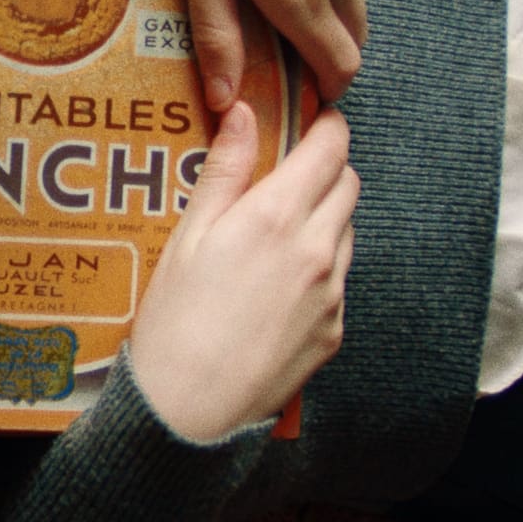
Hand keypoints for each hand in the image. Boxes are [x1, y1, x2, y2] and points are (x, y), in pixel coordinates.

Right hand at [129, 103, 356, 441]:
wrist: (190, 408)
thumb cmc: (174, 319)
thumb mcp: (187, 235)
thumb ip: (223, 171)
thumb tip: (243, 113)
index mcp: (276, 216)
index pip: (329, 149)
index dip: (326, 126)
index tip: (313, 118)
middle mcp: (316, 249)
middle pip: (348, 185)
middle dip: (327, 169)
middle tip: (286, 173)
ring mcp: (332, 292)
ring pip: (345, 232)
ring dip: (322, 219)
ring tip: (271, 238)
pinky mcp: (335, 329)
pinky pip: (336, 281)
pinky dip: (316, 269)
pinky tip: (272, 288)